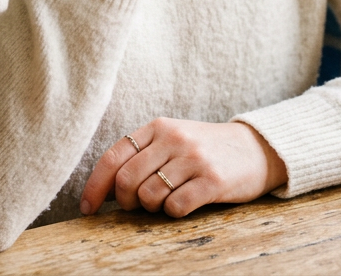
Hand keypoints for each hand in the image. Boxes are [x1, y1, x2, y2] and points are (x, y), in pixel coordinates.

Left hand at [80, 118, 287, 217]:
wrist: (253, 149)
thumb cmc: (203, 150)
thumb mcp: (172, 141)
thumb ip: (141, 157)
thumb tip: (103, 190)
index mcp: (158, 126)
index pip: (113, 156)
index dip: (95, 186)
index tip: (88, 209)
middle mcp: (173, 137)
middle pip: (126, 180)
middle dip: (125, 202)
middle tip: (138, 206)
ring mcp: (193, 158)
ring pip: (149, 196)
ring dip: (152, 208)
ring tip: (167, 200)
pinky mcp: (212, 180)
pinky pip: (175, 207)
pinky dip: (173, 213)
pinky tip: (185, 203)